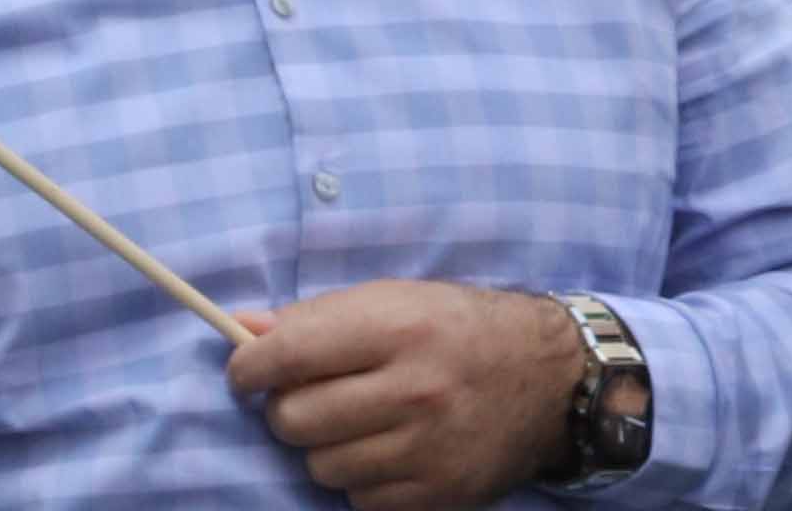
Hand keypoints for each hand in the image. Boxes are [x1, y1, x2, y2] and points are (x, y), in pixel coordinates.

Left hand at [224, 279, 583, 510]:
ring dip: (328, 447)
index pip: (288, 355)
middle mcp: (414, 389)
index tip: (248, 372)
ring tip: (363, 423)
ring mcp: (426, 448)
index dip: (250, 367)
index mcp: (401, 327)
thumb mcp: (399, 300)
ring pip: (320, 467)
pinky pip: (357, 499)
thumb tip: (240, 330)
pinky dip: (363, 478)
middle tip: (317, 396)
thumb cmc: (460, 329)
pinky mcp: (436, 492)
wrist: (551, 378)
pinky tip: (392, 450)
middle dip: (290, 409)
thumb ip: (318, 316)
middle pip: (293, 420)